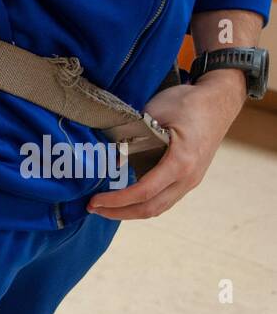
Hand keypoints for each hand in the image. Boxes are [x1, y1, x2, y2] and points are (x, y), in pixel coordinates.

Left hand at [87, 70, 246, 219]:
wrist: (220, 100)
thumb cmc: (188, 103)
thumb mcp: (154, 113)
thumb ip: (133, 138)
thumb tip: (110, 161)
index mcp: (181, 161)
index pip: (144, 192)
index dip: (116, 201)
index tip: (95, 201)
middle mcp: (189, 177)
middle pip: (150, 209)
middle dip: (119, 213)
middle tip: (94, 208)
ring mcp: (191, 180)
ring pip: (158, 208)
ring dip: (130, 212)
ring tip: (106, 207)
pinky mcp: (190, 178)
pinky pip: (165, 199)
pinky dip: (143, 203)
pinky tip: (125, 199)